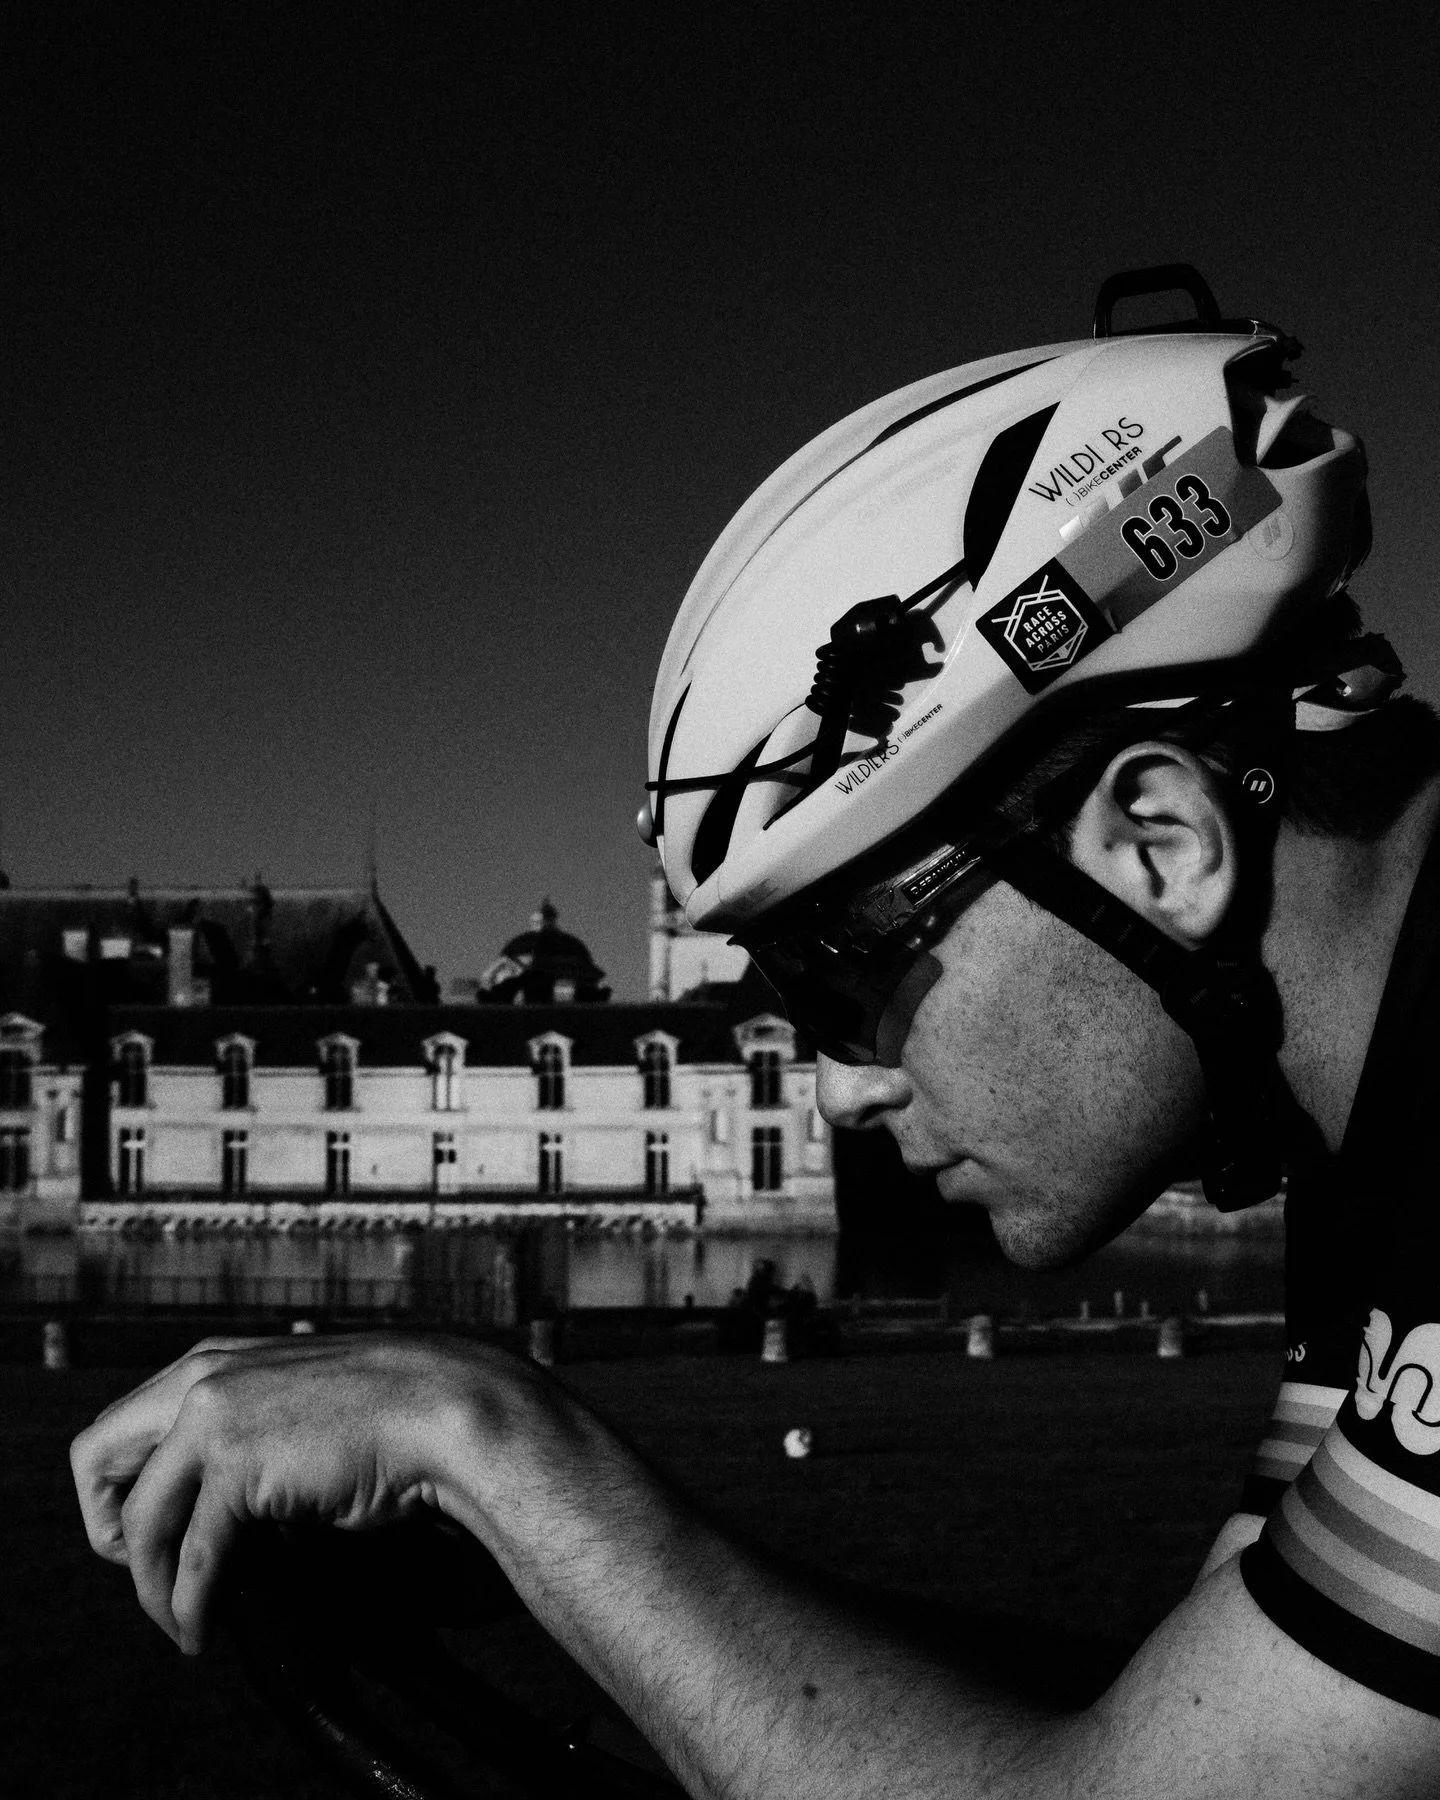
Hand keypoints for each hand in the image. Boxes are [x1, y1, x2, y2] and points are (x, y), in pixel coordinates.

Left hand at [70, 1332, 490, 1655]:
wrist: (443, 1408)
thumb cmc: (385, 1414)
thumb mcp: (293, 1406)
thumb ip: (244, 1435)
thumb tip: (206, 1505)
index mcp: (212, 1362)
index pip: (119, 1428)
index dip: (122, 1491)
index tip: (159, 1538)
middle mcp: (201, 1380)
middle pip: (94, 1460)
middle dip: (111, 1531)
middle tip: (150, 1575)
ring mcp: (215, 1418)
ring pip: (138, 1522)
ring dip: (152, 1588)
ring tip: (181, 1623)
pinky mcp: (239, 1465)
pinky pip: (190, 1557)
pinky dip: (188, 1607)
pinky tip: (202, 1631)